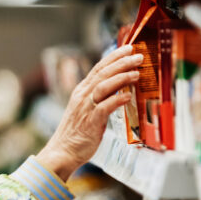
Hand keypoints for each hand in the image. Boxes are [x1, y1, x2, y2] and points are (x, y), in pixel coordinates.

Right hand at [37, 46, 142, 179]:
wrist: (63, 151)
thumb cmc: (78, 133)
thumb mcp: (87, 109)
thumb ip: (101, 98)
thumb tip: (120, 89)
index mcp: (82, 91)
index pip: (99, 68)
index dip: (114, 57)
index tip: (129, 48)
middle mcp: (82, 96)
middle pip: (103, 73)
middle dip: (121, 62)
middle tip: (137, 56)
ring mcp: (86, 108)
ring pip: (104, 86)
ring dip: (121, 78)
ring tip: (137, 73)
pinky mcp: (91, 121)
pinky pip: (105, 107)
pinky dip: (117, 100)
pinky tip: (128, 96)